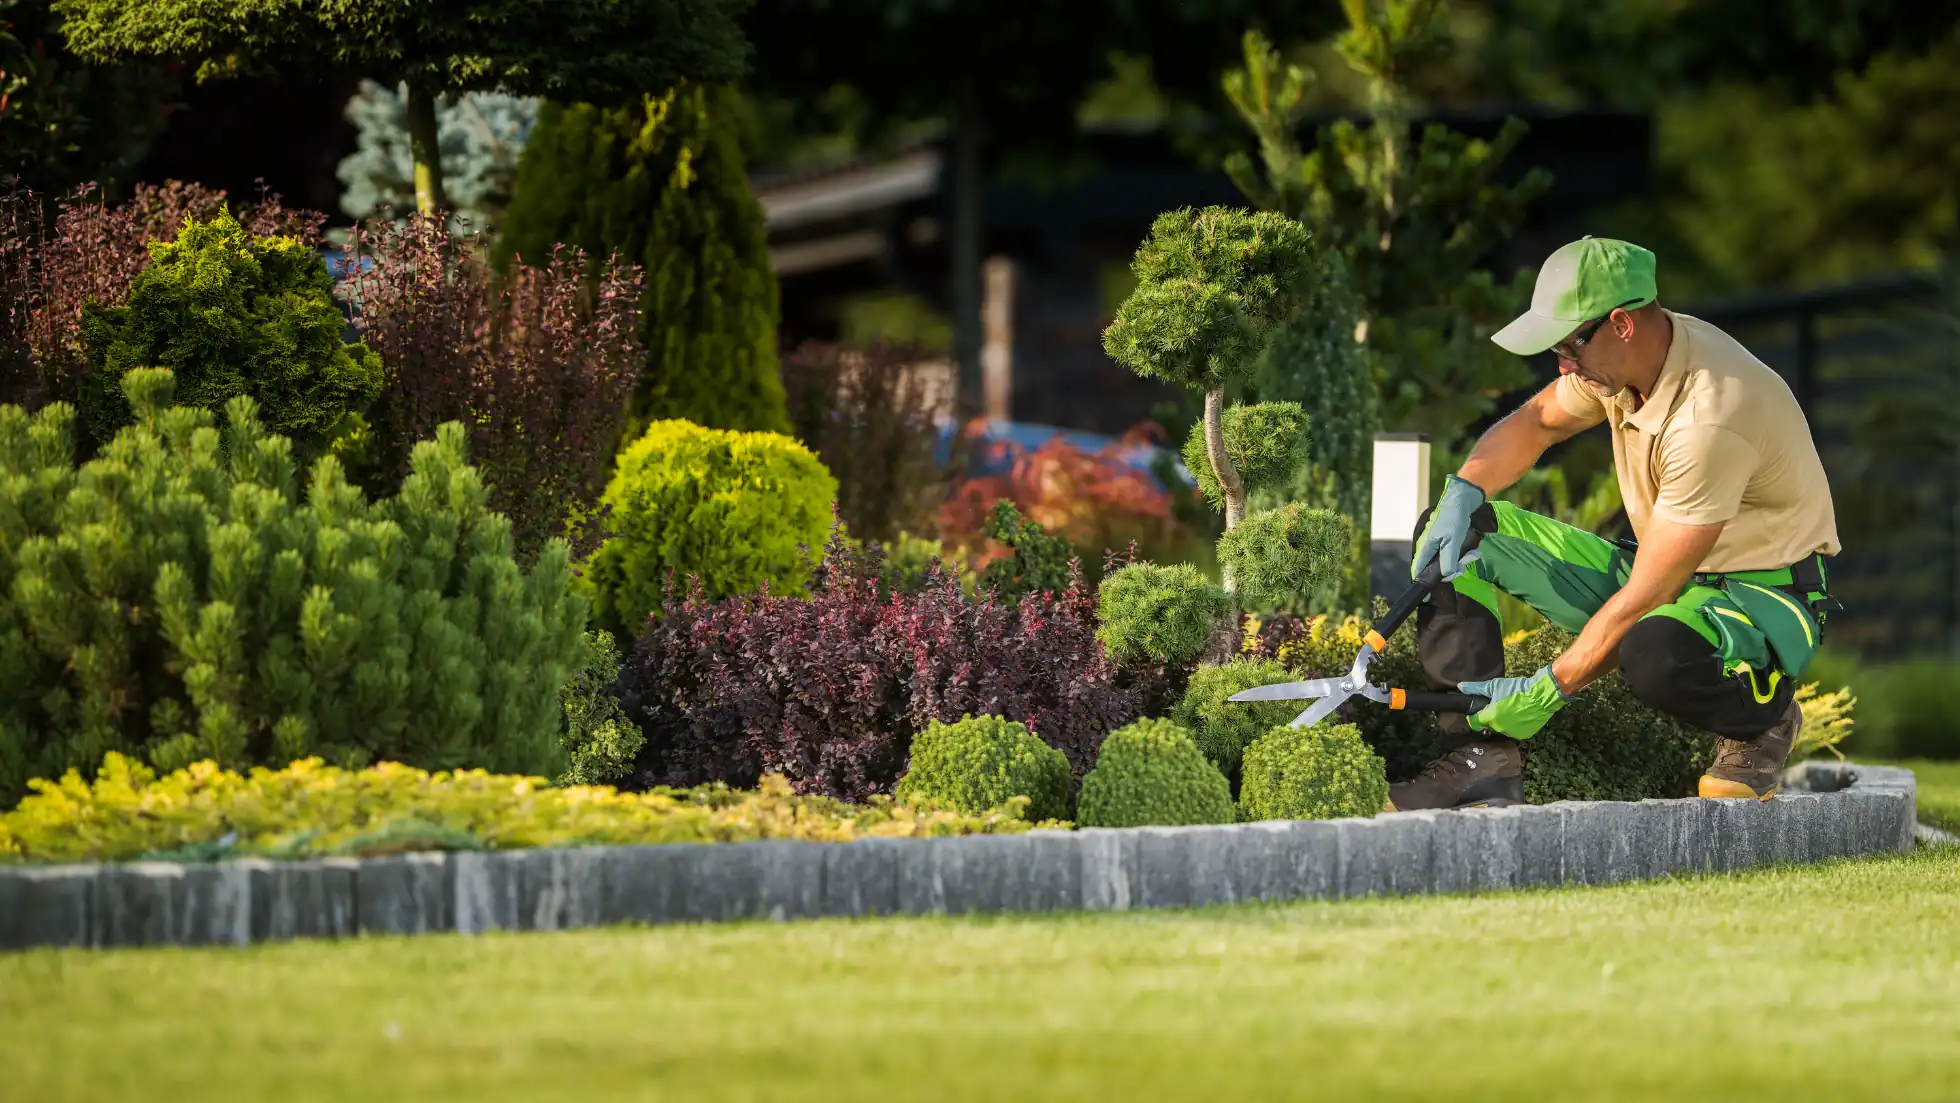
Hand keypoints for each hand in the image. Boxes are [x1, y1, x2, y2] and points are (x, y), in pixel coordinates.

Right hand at [1411, 474, 1483, 579]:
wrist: (1462, 500)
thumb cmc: (1453, 520)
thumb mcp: (1452, 542)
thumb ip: (1448, 560)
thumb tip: (1446, 575)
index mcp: (1426, 548)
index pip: (1418, 570)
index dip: (1422, 582)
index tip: (1428, 597)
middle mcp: (1430, 547)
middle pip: (1436, 568)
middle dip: (1451, 570)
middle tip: (1462, 567)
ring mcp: (1439, 544)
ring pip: (1448, 561)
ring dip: (1461, 561)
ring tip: (1472, 554)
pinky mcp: (1449, 541)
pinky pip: (1455, 553)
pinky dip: (1464, 553)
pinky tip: (1473, 550)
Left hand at [1459, 664, 1573, 738]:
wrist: (1541, 695)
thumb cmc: (1516, 689)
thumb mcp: (1494, 685)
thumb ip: (1476, 688)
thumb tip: (1460, 686)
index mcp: (1490, 717)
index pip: (1475, 722)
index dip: (1473, 717)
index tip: (1475, 712)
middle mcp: (1500, 728)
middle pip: (1489, 724)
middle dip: (1490, 716)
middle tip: (1498, 705)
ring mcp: (1513, 733)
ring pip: (1502, 728)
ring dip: (1503, 721)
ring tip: (1510, 709)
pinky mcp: (1525, 735)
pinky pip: (1515, 730)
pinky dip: (1515, 724)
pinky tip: (1519, 714)